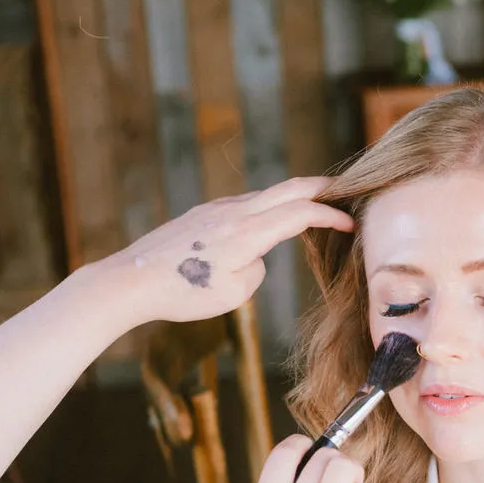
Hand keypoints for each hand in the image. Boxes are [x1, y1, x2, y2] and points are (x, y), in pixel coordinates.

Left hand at [89, 177, 352, 327]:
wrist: (132, 281)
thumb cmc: (184, 294)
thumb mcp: (236, 293)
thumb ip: (257, 267)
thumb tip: (255, 254)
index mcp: (249, 232)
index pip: (301, 213)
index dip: (331, 215)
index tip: (351, 223)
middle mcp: (235, 212)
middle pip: (288, 188)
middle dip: (320, 189)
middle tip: (344, 192)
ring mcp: (216, 209)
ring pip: (265, 195)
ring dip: (292, 197)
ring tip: (311, 206)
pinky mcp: (202, 215)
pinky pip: (244, 205)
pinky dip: (266, 207)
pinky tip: (266, 221)